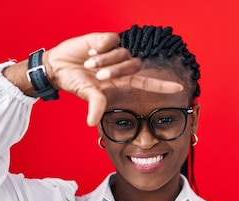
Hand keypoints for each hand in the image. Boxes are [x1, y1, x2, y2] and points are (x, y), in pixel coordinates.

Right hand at [46, 32, 182, 125]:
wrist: (59, 67)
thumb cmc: (76, 82)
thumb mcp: (87, 94)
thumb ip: (94, 105)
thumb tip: (91, 123)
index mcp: (122, 81)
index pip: (147, 83)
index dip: (162, 86)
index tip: (179, 88)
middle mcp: (122, 66)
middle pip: (134, 66)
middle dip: (115, 71)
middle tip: (97, 75)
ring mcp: (115, 52)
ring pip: (122, 53)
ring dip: (104, 61)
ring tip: (89, 64)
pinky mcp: (106, 39)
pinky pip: (111, 41)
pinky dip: (100, 48)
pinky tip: (90, 51)